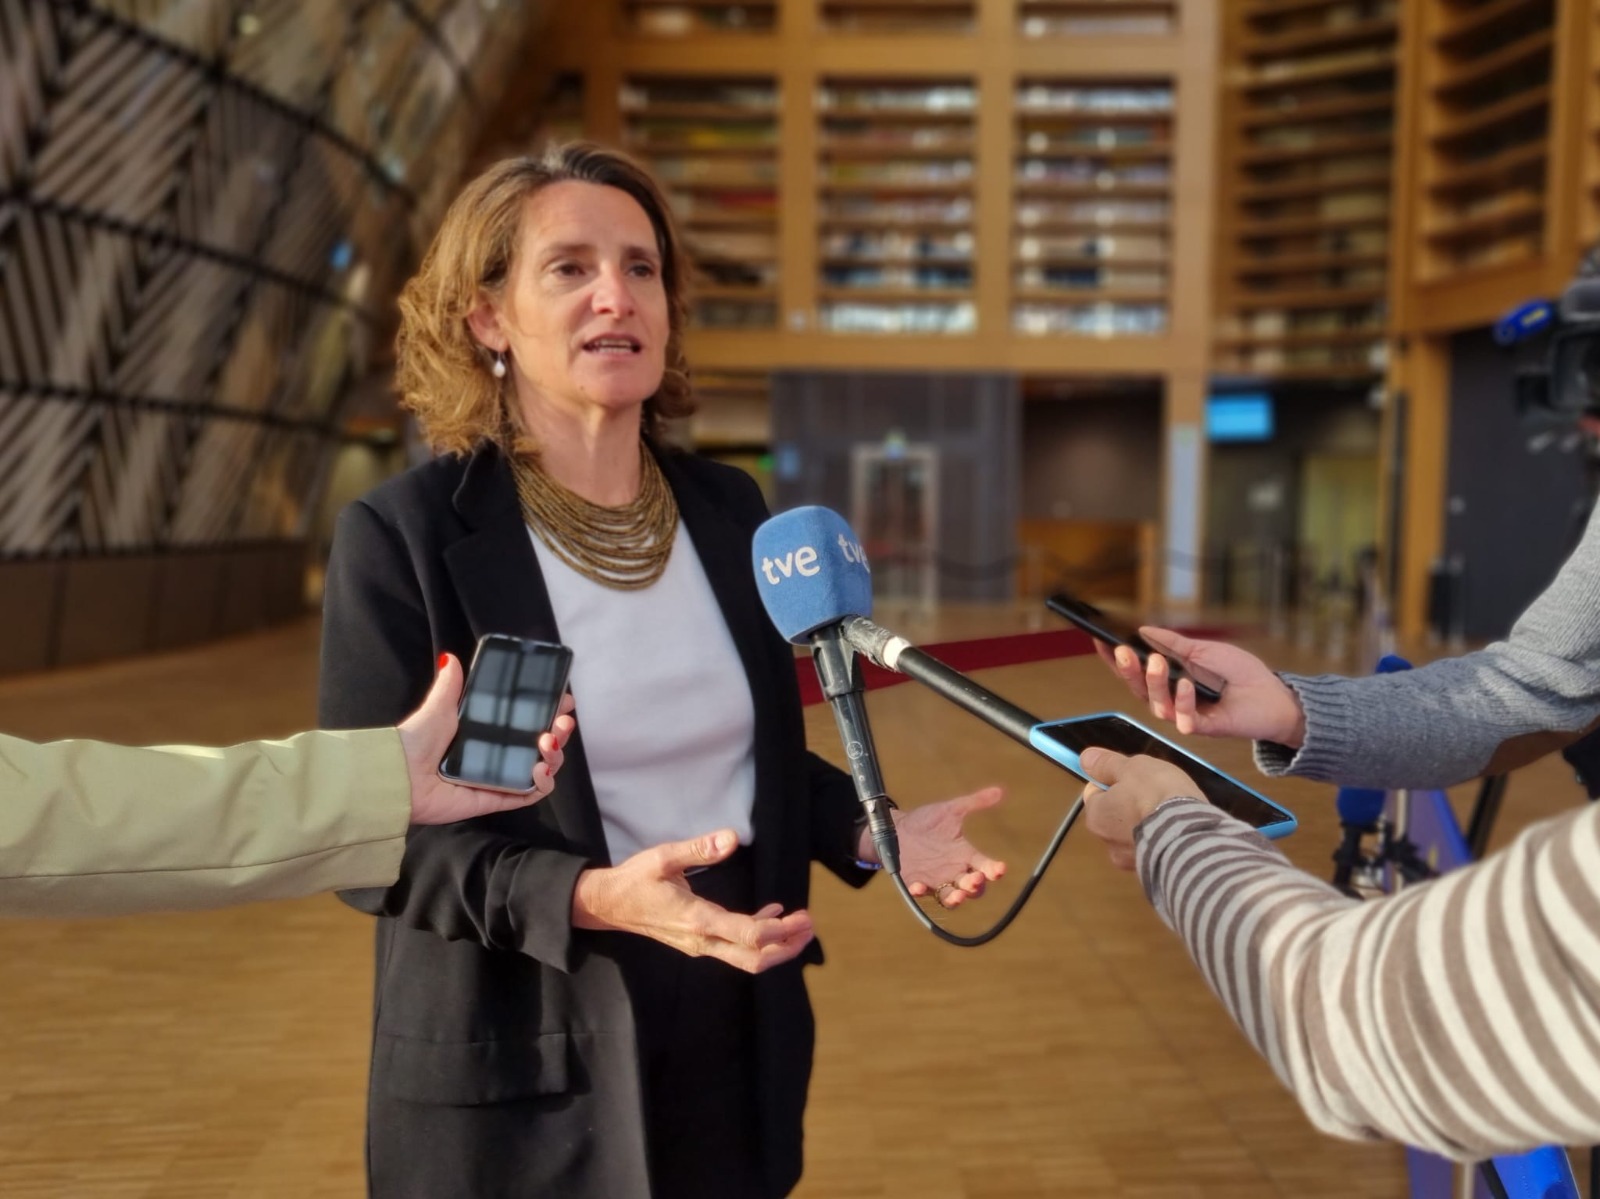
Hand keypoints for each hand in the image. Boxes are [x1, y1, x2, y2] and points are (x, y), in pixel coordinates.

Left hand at [399, 653, 575, 824]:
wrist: (399, 777)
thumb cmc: (416, 741)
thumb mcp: (438, 708)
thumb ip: (450, 686)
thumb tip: (450, 658)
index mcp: (485, 731)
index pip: (526, 720)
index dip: (548, 711)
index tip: (563, 700)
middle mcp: (496, 754)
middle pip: (541, 744)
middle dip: (560, 732)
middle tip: (562, 723)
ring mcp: (499, 777)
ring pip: (542, 769)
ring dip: (554, 756)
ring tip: (547, 743)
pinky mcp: (496, 798)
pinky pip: (528, 795)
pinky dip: (542, 783)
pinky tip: (540, 769)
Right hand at [570, 830, 814, 973]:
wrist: (608, 905)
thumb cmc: (635, 880)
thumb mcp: (663, 857)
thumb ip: (699, 849)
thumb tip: (731, 837)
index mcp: (697, 919)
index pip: (748, 936)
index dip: (780, 931)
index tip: (801, 917)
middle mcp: (702, 940)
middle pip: (754, 959)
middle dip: (787, 947)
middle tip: (810, 925)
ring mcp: (701, 946)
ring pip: (747, 959)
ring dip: (777, 946)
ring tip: (801, 925)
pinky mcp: (699, 943)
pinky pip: (735, 949)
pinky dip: (759, 937)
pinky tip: (772, 915)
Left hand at [866, 787, 1006, 908]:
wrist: (897, 828)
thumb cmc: (926, 821)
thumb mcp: (951, 810)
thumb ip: (974, 802)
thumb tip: (999, 790)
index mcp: (965, 855)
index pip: (986, 866)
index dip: (994, 870)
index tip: (1000, 868)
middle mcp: (954, 872)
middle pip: (972, 887)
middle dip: (975, 886)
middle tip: (975, 879)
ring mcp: (935, 880)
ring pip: (950, 897)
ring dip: (956, 899)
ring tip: (958, 896)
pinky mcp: (915, 883)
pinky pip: (920, 893)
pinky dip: (921, 892)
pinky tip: (919, 886)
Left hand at [1079, 747, 1203, 869]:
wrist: (1191, 835)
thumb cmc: (1156, 795)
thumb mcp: (1132, 768)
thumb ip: (1107, 764)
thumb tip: (1085, 759)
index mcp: (1096, 817)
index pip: (1094, 794)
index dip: (1112, 781)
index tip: (1132, 777)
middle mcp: (1108, 845)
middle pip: (1115, 817)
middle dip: (1131, 805)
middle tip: (1155, 793)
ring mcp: (1132, 863)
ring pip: (1137, 836)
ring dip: (1149, 825)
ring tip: (1172, 812)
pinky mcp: (1156, 873)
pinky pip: (1157, 850)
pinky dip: (1164, 841)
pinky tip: (1180, 830)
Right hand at [1094, 627, 1305, 745]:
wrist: (1273, 696)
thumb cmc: (1242, 672)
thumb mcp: (1205, 649)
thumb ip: (1175, 643)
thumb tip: (1144, 630)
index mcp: (1170, 678)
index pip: (1136, 671)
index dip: (1117, 660)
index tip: (1101, 643)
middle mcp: (1172, 697)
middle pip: (1139, 689)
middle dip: (1128, 671)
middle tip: (1123, 653)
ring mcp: (1184, 714)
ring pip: (1156, 704)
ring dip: (1154, 683)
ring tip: (1157, 662)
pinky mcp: (1201, 728)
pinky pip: (1182, 719)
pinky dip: (1183, 701)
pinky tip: (1187, 684)